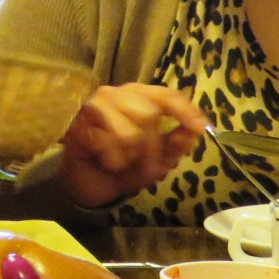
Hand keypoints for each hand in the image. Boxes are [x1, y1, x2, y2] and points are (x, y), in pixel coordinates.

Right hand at [57, 84, 206, 208]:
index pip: (165, 94)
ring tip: (125, 163)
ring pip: (129, 133)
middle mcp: (115, 95)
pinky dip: (115, 161)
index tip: (200, 128)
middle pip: (149, 114)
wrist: (89, 184)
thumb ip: (175, 145)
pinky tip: (108, 163)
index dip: (184, 110)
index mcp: (137, 97)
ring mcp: (93, 108)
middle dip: (154, 148)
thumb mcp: (157, 158)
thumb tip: (193, 132)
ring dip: (132, 157)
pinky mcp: (78, 127)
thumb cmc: (124, 164)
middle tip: (150, 166)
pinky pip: (108, 145)